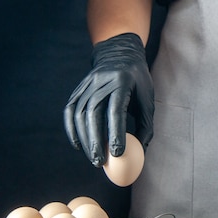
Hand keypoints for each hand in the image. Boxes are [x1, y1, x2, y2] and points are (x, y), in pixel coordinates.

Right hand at [64, 33, 153, 166]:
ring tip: (94, 158)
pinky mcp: (78, 90)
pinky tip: (78, 145)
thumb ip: (145, 126)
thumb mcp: (147, 100)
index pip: (116, 111)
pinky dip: (72, 130)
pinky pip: (70, 111)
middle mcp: (101, 82)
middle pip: (93, 114)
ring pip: (80, 115)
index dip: (115, 133)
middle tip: (101, 162)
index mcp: (122, 83)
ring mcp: (86, 85)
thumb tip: (141, 153)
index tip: (118, 154)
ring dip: (85, 139)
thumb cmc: (138, 83)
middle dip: (95, 141)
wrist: (119, 54)